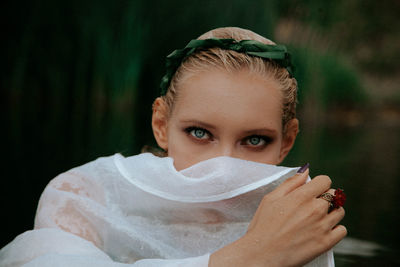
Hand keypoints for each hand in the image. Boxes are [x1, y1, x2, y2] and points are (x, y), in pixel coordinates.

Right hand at [209, 167, 345, 266]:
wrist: (262, 254)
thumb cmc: (263, 226)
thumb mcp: (271, 198)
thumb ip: (291, 182)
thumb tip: (306, 170)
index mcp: (301, 196)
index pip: (325, 180)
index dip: (319, 184)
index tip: (313, 191)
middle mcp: (315, 209)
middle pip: (335, 195)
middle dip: (326, 197)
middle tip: (313, 205)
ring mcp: (322, 226)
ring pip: (340, 211)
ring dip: (332, 212)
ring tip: (317, 218)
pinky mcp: (326, 243)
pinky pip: (342, 230)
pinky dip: (335, 229)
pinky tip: (322, 230)